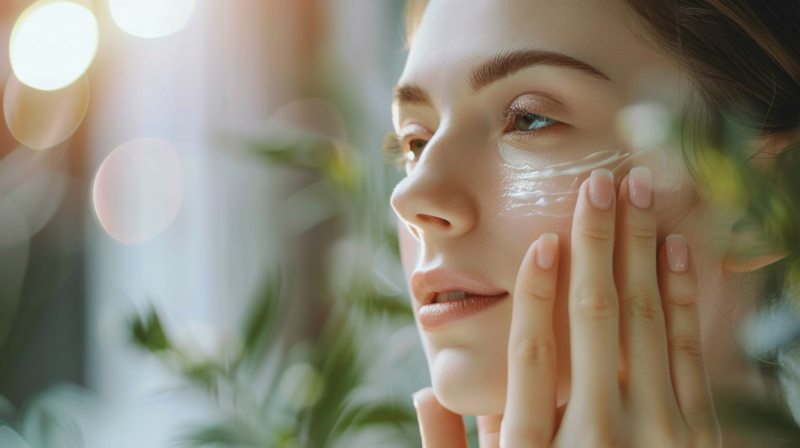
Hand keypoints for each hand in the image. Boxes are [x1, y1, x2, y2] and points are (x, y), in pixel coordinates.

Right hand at [412, 167, 721, 446]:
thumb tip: (426, 388)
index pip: (533, 352)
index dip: (535, 290)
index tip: (543, 238)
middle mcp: (597, 435)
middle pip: (595, 320)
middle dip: (598, 244)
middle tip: (600, 184)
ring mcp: (656, 436)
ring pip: (647, 324)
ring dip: (642, 251)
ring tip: (639, 193)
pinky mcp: (697, 437)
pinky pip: (690, 353)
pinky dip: (682, 297)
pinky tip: (675, 249)